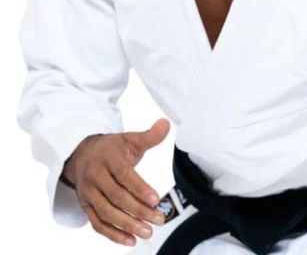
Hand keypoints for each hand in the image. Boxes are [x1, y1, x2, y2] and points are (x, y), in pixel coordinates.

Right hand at [62, 118, 170, 247]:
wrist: (81, 155)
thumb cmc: (112, 148)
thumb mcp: (129, 139)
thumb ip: (149, 136)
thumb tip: (166, 124)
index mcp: (107, 158)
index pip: (124, 175)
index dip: (139, 188)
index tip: (156, 199)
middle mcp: (94, 176)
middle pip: (116, 197)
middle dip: (138, 210)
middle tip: (158, 219)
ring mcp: (88, 193)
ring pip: (107, 213)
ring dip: (127, 225)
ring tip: (148, 232)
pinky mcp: (86, 206)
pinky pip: (98, 224)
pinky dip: (113, 234)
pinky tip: (131, 240)